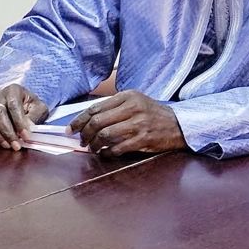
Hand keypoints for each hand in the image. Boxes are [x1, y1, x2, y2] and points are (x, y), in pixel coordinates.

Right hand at [0, 84, 47, 150]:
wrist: (20, 105)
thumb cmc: (30, 107)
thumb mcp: (38, 108)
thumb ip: (34, 117)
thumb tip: (27, 128)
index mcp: (13, 90)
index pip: (13, 105)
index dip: (19, 122)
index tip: (26, 136)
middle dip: (7, 132)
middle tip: (15, 145)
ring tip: (6, 145)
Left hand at [70, 90, 184, 155]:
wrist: (178, 125)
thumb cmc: (153, 114)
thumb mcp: (136, 102)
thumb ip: (114, 107)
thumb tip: (87, 120)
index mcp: (128, 96)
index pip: (96, 108)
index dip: (80, 120)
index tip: (71, 129)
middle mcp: (133, 107)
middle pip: (98, 122)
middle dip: (85, 134)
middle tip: (82, 141)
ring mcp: (138, 124)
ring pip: (105, 135)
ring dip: (94, 144)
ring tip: (93, 148)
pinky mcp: (142, 139)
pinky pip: (117, 148)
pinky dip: (107, 152)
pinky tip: (106, 153)